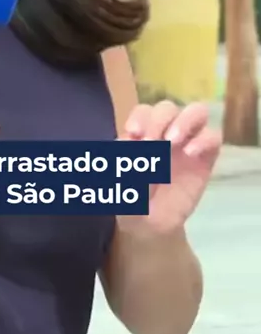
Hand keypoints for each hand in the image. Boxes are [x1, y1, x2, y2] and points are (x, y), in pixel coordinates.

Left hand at [116, 101, 220, 237]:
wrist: (150, 226)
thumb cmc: (131, 198)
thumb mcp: (120, 184)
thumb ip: (125, 164)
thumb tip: (130, 142)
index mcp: (142, 133)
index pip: (144, 111)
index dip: (140, 117)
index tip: (133, 133)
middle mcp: (166, 132)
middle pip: (168, 107)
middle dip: (159, 120)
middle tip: (150, 143)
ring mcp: (188, 142)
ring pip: (196, 112)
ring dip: (184, 121)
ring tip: (172, 142)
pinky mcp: (207, 157)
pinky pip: (213, 137)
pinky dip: (202, 140)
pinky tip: (190, 154)